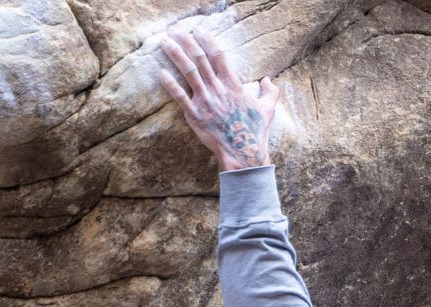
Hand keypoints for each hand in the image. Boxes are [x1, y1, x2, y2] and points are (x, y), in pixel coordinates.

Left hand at [159, 28, 279, 170]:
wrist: (244, 154)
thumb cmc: (255, 132)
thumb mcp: (268, 110)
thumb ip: (270, 92)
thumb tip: (268, 80)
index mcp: (233, 85)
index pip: (218, 55)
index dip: (207, 40)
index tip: (198, 30)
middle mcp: (218, 89)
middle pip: (200, 58)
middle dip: (186, 42)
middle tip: (176, 30)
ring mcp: (205, 101)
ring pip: (188, 71)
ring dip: (176, 54)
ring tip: (165, 42)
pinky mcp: (195, 115)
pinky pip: (179, 96)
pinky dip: (169, 84)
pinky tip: (161, 72)